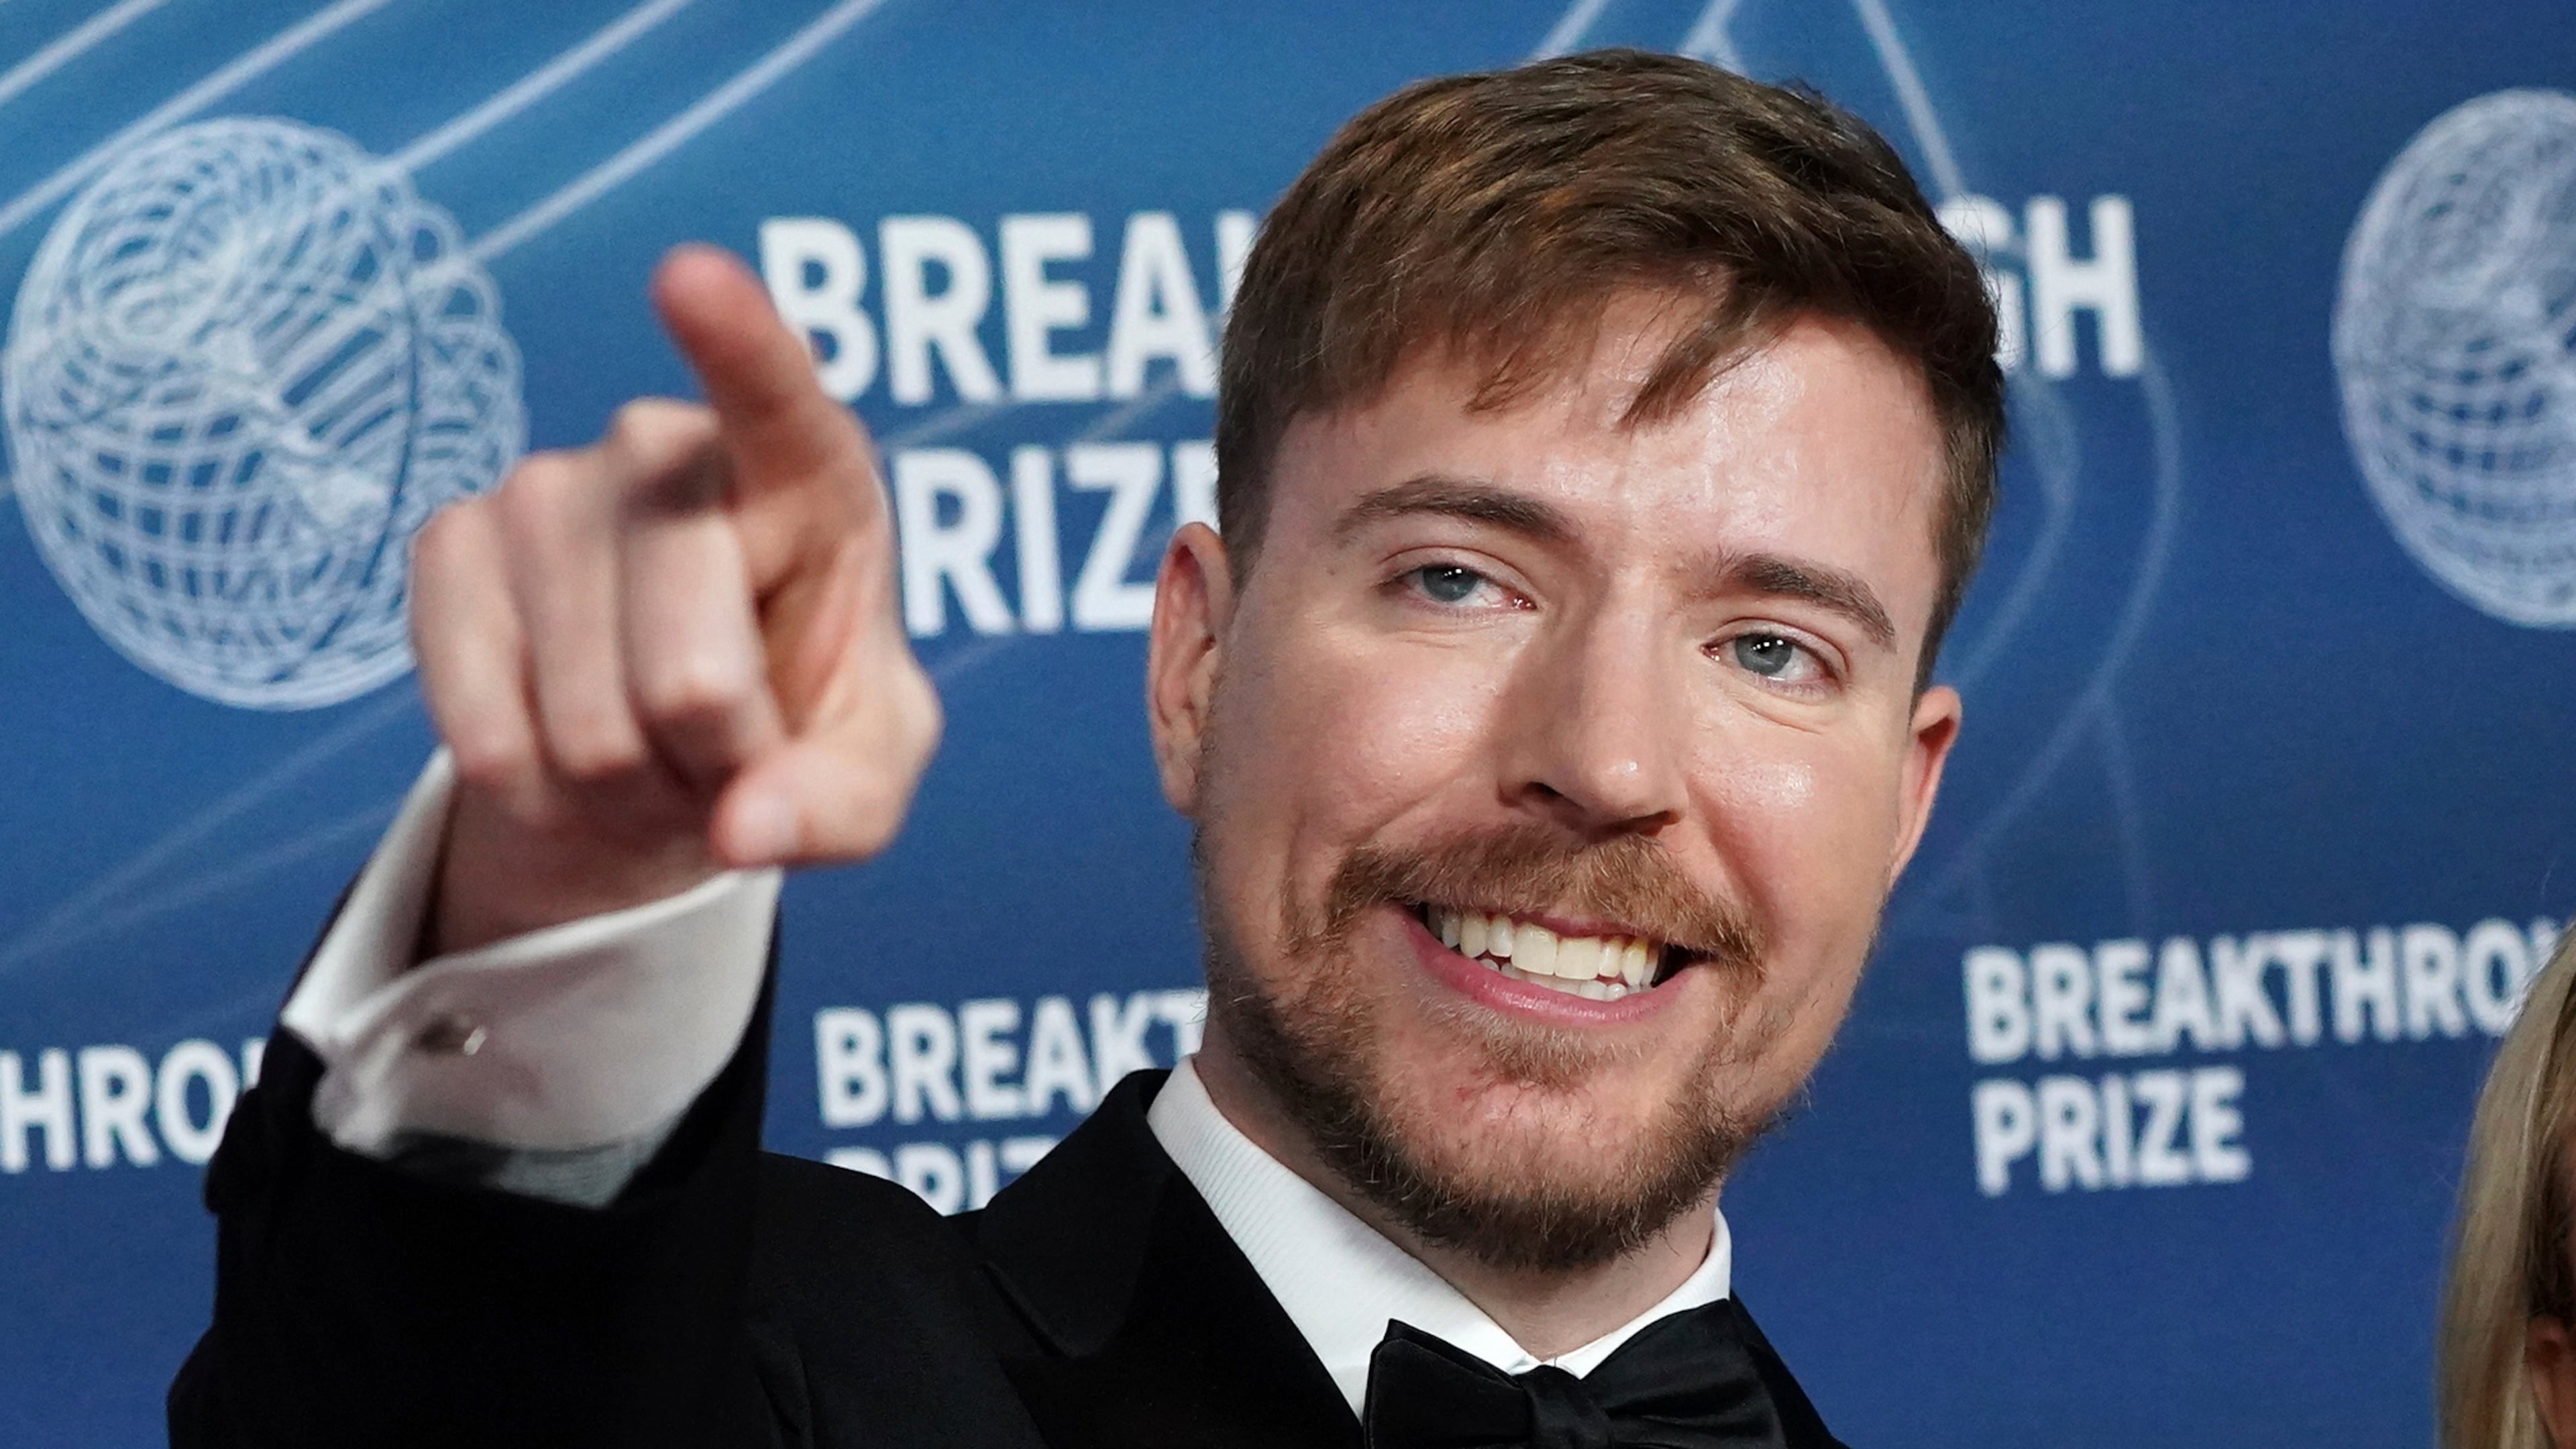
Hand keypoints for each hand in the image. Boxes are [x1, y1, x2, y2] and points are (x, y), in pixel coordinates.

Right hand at [410, 245, 939, 955]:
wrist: (670, 754)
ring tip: (657, 747)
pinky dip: (534, 786)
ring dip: (628, 785)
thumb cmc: (798, 733)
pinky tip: (566, 749)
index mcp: (807, 475)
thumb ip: (840, 806)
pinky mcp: (448, 545)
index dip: (735, 340)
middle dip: (716, 764)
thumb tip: (747, 831)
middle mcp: (666, 453)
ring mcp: (546, 488)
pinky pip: (483, 728)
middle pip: (690, 675)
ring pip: (584, 725)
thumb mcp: (866, 781)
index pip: (774, 398)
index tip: (689, 276)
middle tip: (729, 751)